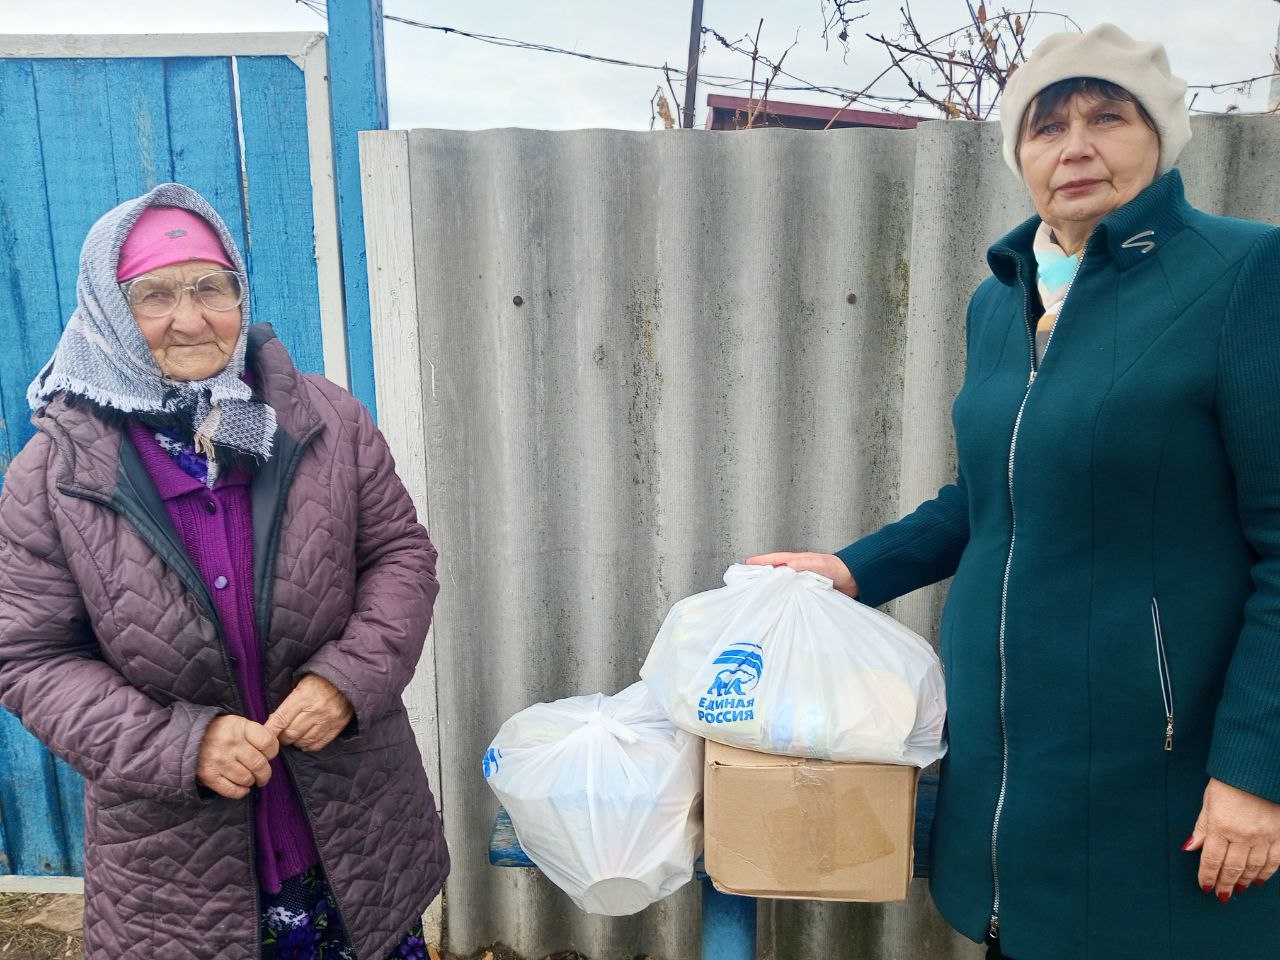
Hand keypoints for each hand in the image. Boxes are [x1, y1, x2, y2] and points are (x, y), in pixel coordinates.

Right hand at [196, 715, 278, 799]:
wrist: (188, 738)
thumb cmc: (220, 731)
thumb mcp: (237, 723)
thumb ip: (255, 733)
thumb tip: (273, 749)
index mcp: (240, 727)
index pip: (268, 742)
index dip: (273, 751)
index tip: (269, 754)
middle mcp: (230, 744)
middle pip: (259, 764)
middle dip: (265, 773)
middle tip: (263, 775)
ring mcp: (219, 761)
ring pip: (247, 778)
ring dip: (252, 781)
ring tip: (250, 778)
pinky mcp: (209, 776)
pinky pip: (232, 790)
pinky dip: (241, 792)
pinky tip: (242, 787)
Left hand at [264, 674, 353, 751]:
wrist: (347, 678)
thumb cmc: (320, 680)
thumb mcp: (301, 684)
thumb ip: (289, 702)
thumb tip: (273, 722)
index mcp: (303, 696)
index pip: (281, 719)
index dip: (270, 730)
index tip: (264, 736)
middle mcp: (315, 710)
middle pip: (291, 733)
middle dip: (283, 737)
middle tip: (281, 735)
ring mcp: (328, 719)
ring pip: (304, 740)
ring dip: (296, 742)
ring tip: (294, 737)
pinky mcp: (337, 726)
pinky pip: (319, 743)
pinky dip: (309, 746)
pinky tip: (305, 742)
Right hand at [746, 551, 858, 598]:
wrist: (855, 580)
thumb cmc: (839, 569)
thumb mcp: (822, 564)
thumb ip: (806, 563)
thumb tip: (788, 565)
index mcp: (799, 560)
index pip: (776, 559)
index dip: (762, 561)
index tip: (748, 563)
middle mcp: (798, 570)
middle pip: (776, 571)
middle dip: (762, 574)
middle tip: (747, 580)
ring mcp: (802, 581)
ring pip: (782, 583)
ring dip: (772, 587)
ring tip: (758, 594)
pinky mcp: (808, 592)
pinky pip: (792, 594)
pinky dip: (783, 597)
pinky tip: (778, 604)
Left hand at [1184, 777, 1279, 898]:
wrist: (1259, 769)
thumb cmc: (1230, 781)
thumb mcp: (1209, 801)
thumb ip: (1202, 826)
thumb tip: (1190, 847)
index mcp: (1221, 826)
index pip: (1212, 859)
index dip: (1208, 876)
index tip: (1205, 887)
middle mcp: (1243, 835)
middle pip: (1233, 868)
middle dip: (1225, 884)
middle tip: (1221, 895)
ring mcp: (1264, 836)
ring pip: (1254, 868)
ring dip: (1244, 881)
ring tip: (1237, 889)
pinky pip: (1275, 860)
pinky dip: (1267, 873)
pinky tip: (1259, 880)